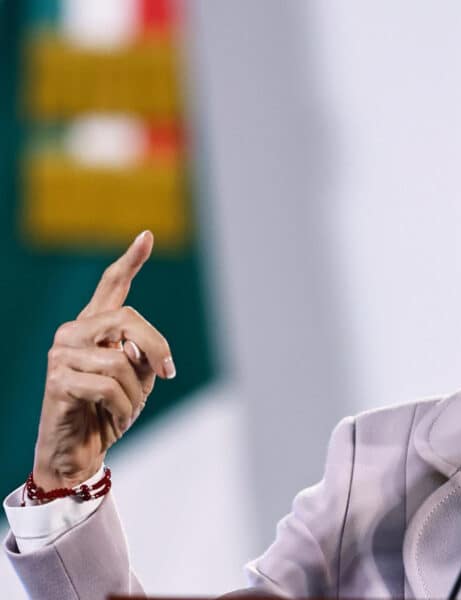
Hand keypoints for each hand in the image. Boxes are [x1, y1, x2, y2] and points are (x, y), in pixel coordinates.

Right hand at [32, 231, 175, 490]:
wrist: (78, 451)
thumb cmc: (108, 413)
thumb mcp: (136, 379)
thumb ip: (142, 354)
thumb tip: (142, 347)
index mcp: (94, 328)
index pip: (111, 286)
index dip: (130, 261)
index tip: (147, 235)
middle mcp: (72, 333)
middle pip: (127, 319)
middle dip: (156, 347)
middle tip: (168, 374)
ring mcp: (61, 354)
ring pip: (121, 361)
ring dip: (135, 393)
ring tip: (125, 408)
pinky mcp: (57, 380)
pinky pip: (108, 386)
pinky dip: (123, 407)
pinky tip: (116, 418)